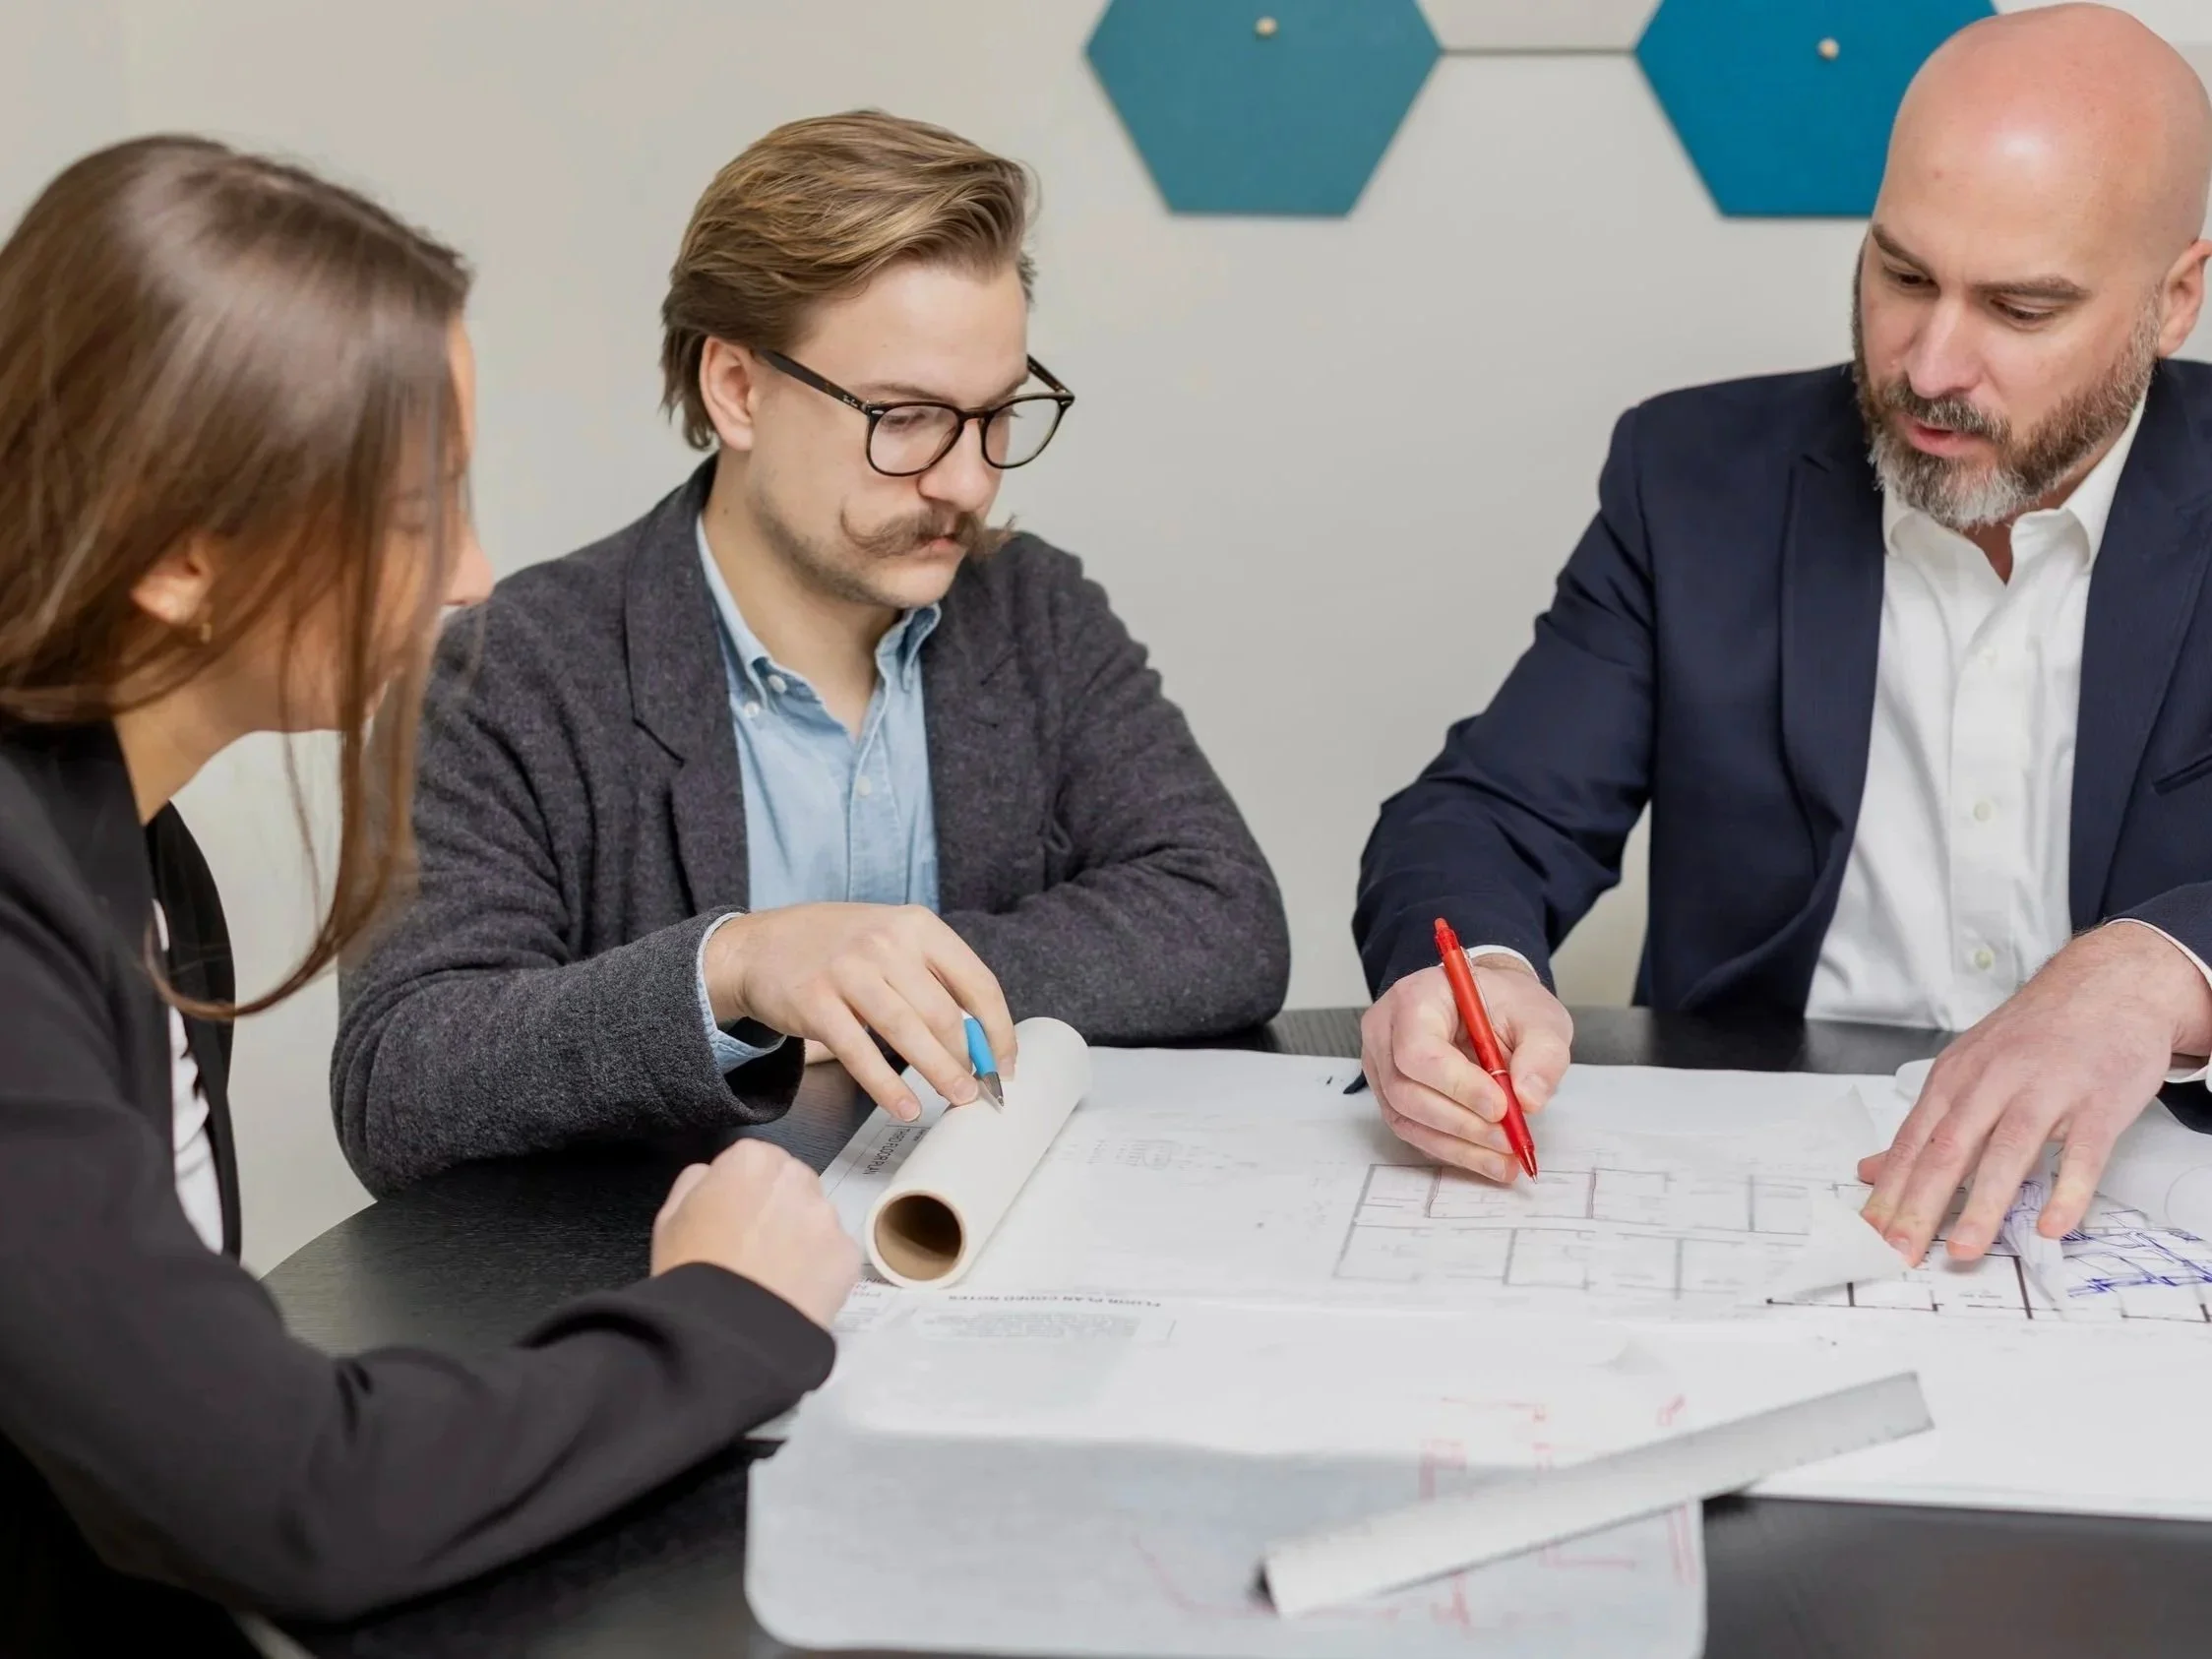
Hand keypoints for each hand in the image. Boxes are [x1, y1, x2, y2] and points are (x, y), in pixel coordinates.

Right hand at [651, 1140, 860, 1327]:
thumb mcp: (670, 1217)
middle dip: (779, 1205)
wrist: (727, 1333)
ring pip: (817, 1218)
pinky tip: (794, 1291)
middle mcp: (798, 1178)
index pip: (754, 1159)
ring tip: (775, 1275)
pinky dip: (821, 1269)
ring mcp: (827, 1217)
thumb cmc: (691, 1271)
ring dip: (802, 1236)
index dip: (741, 1190)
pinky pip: (834, 1254)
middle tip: (754, 1246)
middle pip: (792, 1183)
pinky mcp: (848, 1255)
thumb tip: (715, 1175)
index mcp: (752, 1160)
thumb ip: (697, 1181)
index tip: (731, 1217)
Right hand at [705, 903, 1015, 1121]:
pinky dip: (887, 1086)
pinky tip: (905, 1107)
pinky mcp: (815, 1002)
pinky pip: (860, 1052)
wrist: (759, 945)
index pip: (977, 982)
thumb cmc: (837, 948)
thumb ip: (932, 979)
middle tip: (978, 1090)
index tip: (1004, 1064)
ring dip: (939, 1072)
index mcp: (917, 926)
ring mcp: (848, 970)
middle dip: (967, 1059)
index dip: (998, 1030)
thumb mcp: (892, 940)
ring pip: (908, 1031)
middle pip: (944, 1013)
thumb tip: (978, 1039)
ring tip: (957, 1099)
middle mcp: (886, 942)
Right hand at [1360, 954, 1571, 1183]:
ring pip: (1406, 1119)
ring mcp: (1382, 1067)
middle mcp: (1386, 1032)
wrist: (1488, 1007)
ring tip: (1504, 1157)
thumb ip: (1543, 1052)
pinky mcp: (1391, 1096)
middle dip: (1462, 1123)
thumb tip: (1529, 1099)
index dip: (1456, 1084)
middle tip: (1509, 1139)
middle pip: (1405, 1090)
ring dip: (1458, 1145)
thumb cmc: (1506, 1004)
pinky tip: (1488, 1158)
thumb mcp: (1538, 1015)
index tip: (1501, 1105)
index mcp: (1416, 998)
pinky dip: (1453, 1150)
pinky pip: (1414, 1132)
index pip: (1417, 1049)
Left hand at [1859, 924, 2211, 1265]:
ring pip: (2008, 1151)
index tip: (1871, 1234)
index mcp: (1956, 1079)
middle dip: (1920, 1204)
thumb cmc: (2035, 1035)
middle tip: (1900, 1250)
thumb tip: (1871, 1169)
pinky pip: (2082, 1153)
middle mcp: (1993, 1082)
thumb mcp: (1968, 1069)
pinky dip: (2068, 1190)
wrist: (2108, 986)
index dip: (1890, 1191)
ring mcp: (2047, 1090)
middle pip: (1948, 1148)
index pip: (1913, 1142)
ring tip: (1964, 1249)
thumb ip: (1925, 1124)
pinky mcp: (2098, 1103)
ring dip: (1984, 1204)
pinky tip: (2053, 1225)